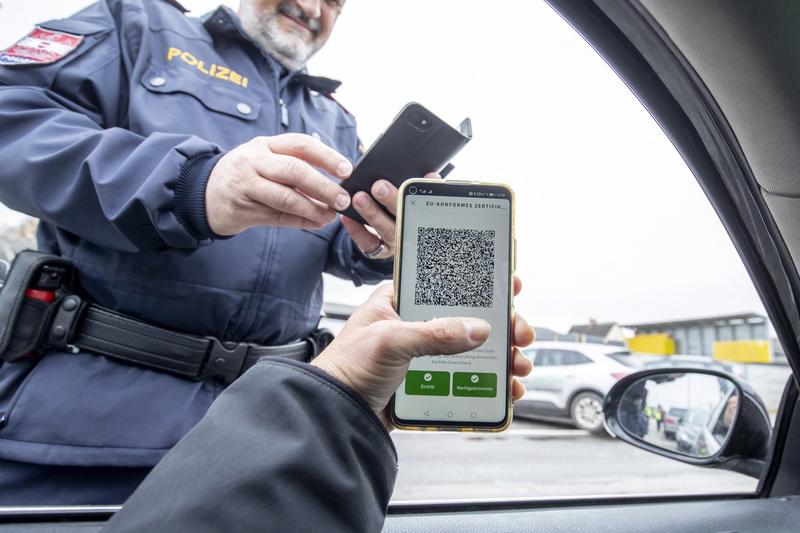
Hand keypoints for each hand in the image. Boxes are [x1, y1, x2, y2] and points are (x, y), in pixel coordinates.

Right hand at [205, 134, 352, 235]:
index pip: (301, 144)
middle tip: (343, 199)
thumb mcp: (265, 160)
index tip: (347, 170)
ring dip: (313, 209)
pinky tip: (316, 222)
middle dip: (323, 186)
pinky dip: (301, 221)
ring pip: (286, 197)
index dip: (326, 156)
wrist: (203, 194)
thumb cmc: (246, 175)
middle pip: (294, 170)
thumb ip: (294, 166)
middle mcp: (254, 161)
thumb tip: (335, 182)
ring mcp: (247, 186)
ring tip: (331, 215)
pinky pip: (278, 217)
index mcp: (265, 145)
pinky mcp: (243, 210)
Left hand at [312, 277, 534, 428]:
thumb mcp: (390, 342)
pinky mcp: (430, 383)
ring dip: (502, 357)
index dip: (482, 282)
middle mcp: (417, 325)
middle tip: (522, 334)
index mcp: (402, 302)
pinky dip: (490, 385)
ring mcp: (425, 355)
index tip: (511, 283)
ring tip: (519, 367)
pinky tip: (507, 390)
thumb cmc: (346, 369)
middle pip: (471, 318)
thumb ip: (434, 333)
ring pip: (474, 351)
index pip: (449, 282)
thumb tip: (478, 328)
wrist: (332, 415)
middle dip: (502, 326)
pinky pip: (467, 380)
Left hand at [340, 172, 439, 259]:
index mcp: (422, 216)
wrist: (390, 234)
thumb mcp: (414, 198)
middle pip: (403, 217)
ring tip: (359, 198)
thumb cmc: (402, 208)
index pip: (424, 206)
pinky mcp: (379, 251)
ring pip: (385, 230)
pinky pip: (368, 244)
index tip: (411, 181)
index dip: (421, 195)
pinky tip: (346, 217)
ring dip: (372, 214)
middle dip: (391, 201)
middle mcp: (410, 231)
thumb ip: (423, 187)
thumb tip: (431, 175)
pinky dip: (356, 231)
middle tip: (378, 186)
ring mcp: (395, 243)